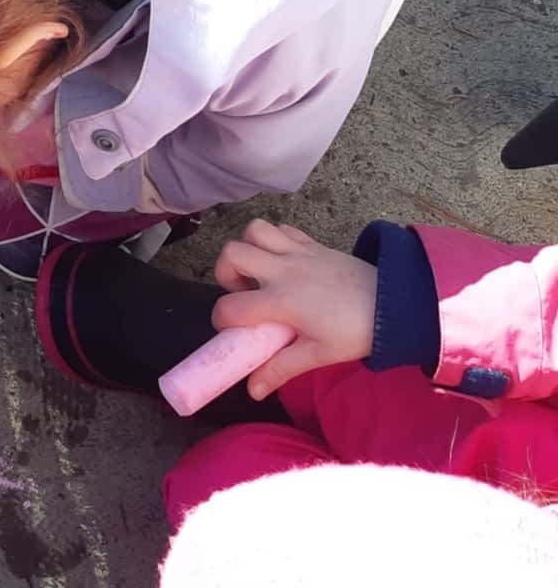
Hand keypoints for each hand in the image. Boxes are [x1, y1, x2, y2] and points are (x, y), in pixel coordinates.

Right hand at [211, 218, 377, 398]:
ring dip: (248, 247)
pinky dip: (273, 239)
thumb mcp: (318, 355)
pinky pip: (281, 228)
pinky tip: (282, 261)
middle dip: (225, 272)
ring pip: (254, 230)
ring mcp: (297, 252)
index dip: (222, 321)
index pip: (229, 307)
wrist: (397, 305)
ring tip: (259, 271)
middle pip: (231, 253)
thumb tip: (253, 391)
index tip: (235, 330)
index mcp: (280, 300)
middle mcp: (282, 270)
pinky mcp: (312, 243)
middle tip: (243, 293)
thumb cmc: (356, 332)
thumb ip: (280, 369)